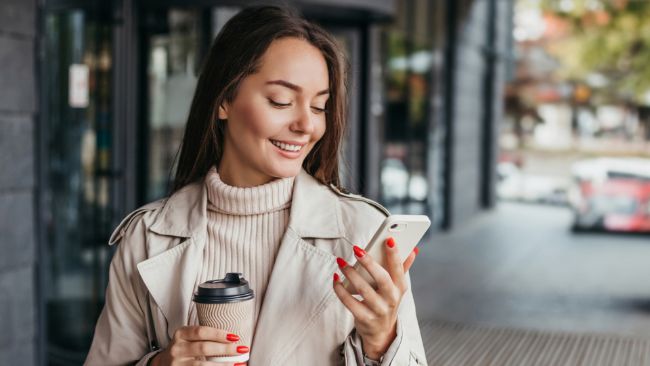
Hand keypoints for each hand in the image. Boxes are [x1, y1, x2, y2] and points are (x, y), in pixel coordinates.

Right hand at [150, 325, 248, 365]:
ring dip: (223, 365)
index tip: (235, 337)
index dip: (219, 334)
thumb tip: (233, 339)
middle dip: (225, 349)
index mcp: (180, 334)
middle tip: (241, 349)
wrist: (163, 363)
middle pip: (204, 348)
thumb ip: (204, 337)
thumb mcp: (188, 338)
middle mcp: (177, 348)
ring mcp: (177, 363)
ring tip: (238, 364)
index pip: (201, 332)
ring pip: (202, 365)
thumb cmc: (183, 348)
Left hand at [332, 237, 418, 358]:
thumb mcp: (397, 287)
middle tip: (356, 249)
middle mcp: (391, 299)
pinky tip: (336, 278)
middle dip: (369, 262)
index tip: (389, 239)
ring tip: (341, 261)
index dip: (395, 255)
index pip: (399, 269)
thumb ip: (402, 268)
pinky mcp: (364, 318)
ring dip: (350, 273)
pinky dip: (340, 289)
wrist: (381, 332)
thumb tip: (414, 250)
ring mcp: (378, 310)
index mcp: (400, 288)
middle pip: (382, 278)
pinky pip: (349, 302)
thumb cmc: (387, 302)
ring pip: (363, 289)